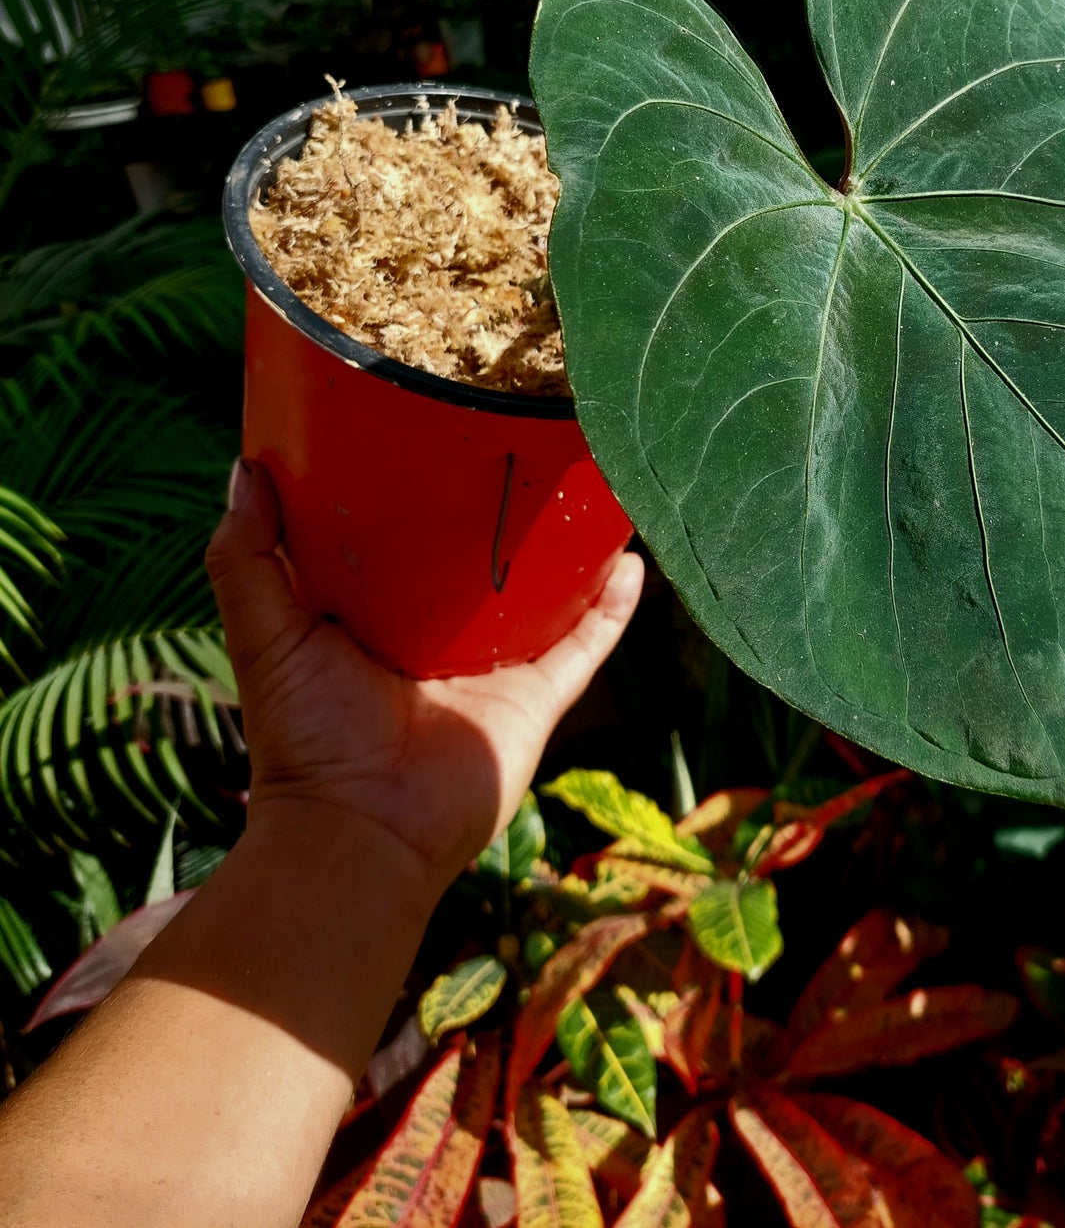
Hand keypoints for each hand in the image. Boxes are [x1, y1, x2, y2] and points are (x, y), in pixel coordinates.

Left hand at [206, 459, 642, 904]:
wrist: (360, 828)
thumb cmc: (305, 735)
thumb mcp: (265, 633)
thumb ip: (246, 557)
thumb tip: (248, 468)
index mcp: (377, 614)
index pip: (403, 537)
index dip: (417, 487)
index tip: (433, 423)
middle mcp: (441, 633)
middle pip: (483, 558)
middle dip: (504, 506)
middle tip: (525, 436)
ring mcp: (495, 665)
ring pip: (546, 592)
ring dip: (572, 546)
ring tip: (592, 482)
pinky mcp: (536, 696)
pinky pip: (587, 643)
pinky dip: (614, 605)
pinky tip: (630, 558)